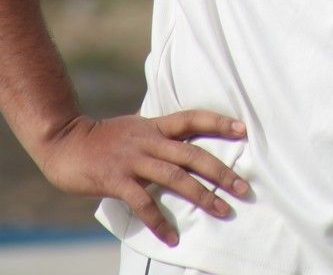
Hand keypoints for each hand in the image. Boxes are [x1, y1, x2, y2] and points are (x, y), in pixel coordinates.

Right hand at [38, 110, 249, 246]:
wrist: (66, 142)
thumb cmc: (105, 138)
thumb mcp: (136, 127)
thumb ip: (159, 134)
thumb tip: (184, 144)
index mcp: (155, 126)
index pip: (193, 118)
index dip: (218, 122)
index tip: (243, 129)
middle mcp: (149, 140)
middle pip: (192, 153)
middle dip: (220, 171)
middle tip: (243, 187)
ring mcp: (134, 160)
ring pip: (175, 177)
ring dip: (201, 195)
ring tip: (221, 210)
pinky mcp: (117, 180)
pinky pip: (144, 203)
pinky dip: (160, 221)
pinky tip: (172, 237)